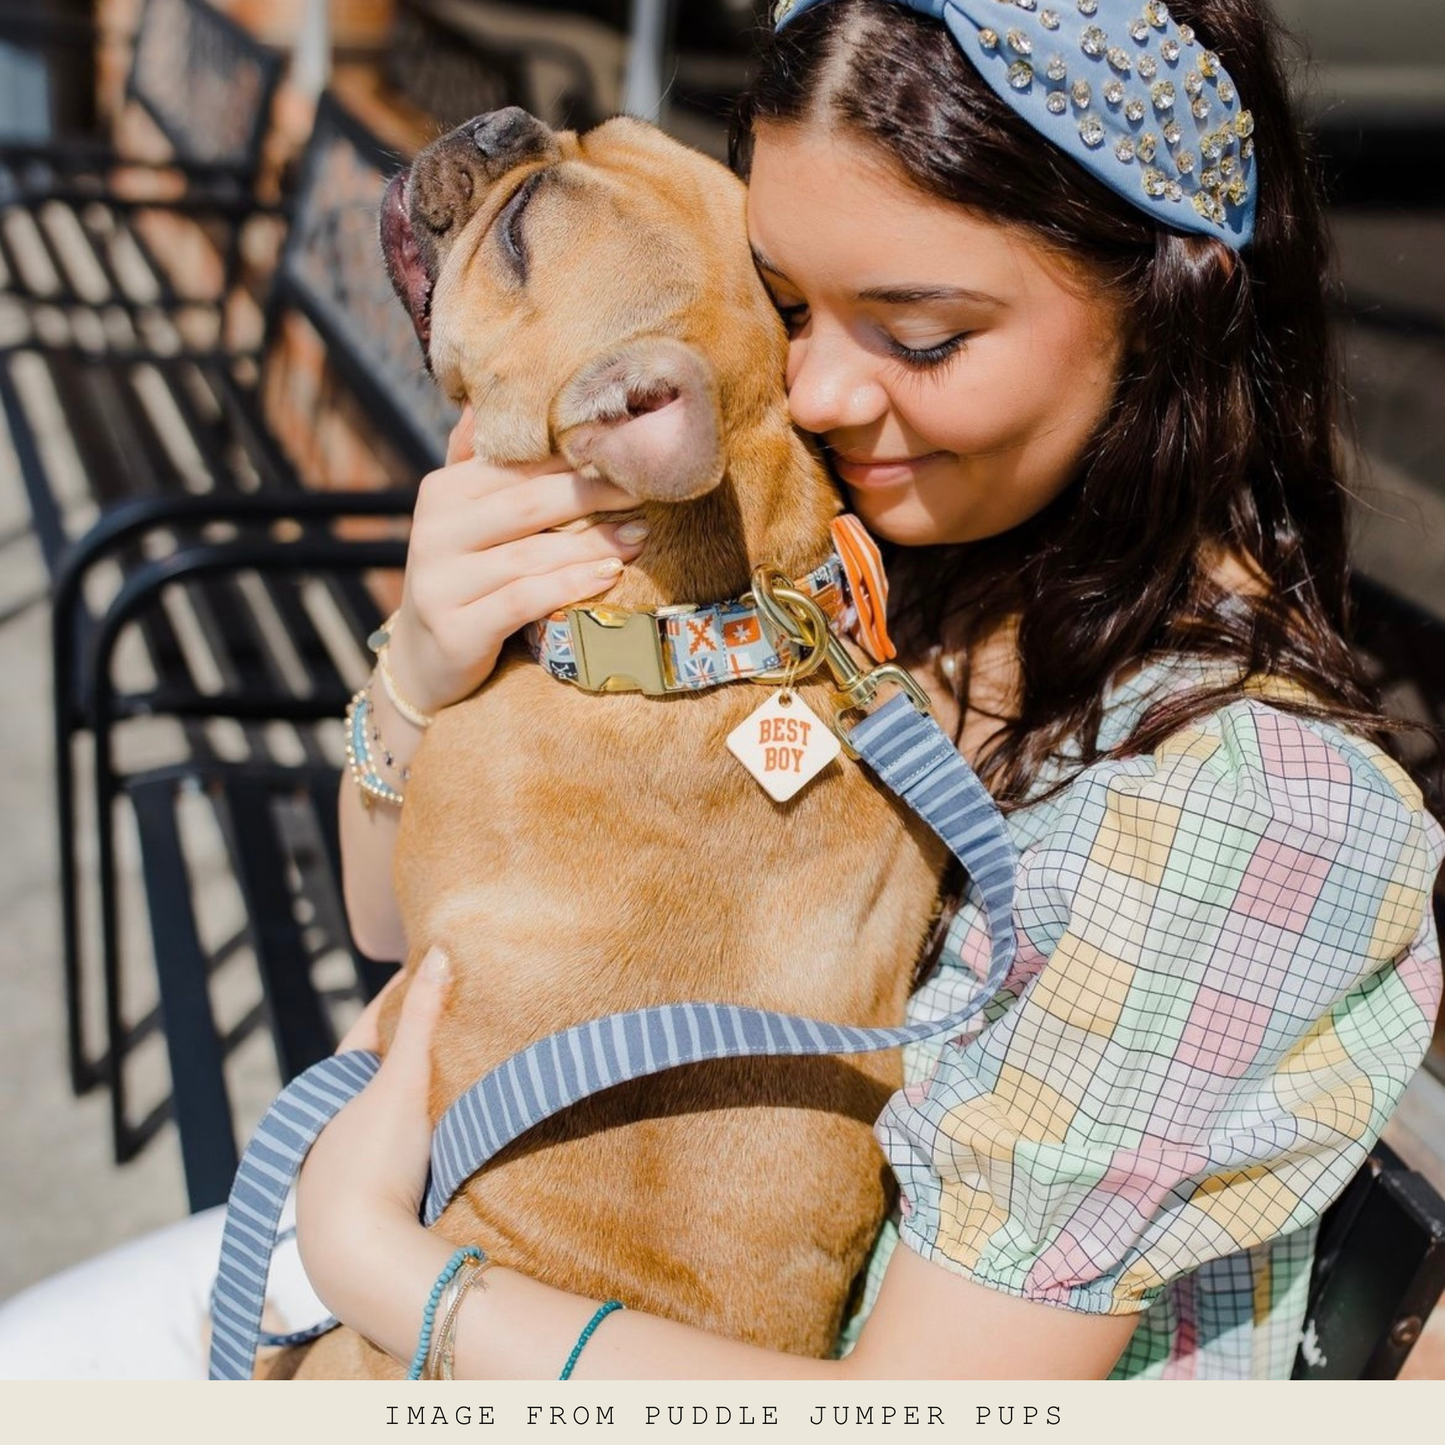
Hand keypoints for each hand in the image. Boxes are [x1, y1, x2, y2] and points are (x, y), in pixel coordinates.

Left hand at [296, 949, 451, 1316]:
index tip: (430, 971)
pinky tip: (434, 1146)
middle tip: (447, 1021)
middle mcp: (324, 1131)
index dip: (399, 999)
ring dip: (407, 1100)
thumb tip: (437, 949)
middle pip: (370, 1077)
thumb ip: (421, 1018)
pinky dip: (410, 1139)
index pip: (367, 1030)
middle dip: (405, 1050)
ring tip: (448, 1081)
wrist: (360, 1260)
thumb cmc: (375, 1161)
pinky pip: (387, 1157)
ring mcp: (337, 1174)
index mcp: (327, 1095)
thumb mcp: (403, 1082)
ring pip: (376, 1120)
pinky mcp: (357, 1210)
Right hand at [385, 408, 648, 715]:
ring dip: (592, 543)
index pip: (517, 466)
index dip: (574, 458)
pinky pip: (524, 600)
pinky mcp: (456, 629)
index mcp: (441, 492)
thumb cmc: (464, 579)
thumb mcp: (465, 520)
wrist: (422, 661)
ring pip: (531, 555)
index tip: (627, 452)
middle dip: (592, 494)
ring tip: (638, 536)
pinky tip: (608, 576)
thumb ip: (484, 469)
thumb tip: (490, 404)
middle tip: (646, 489)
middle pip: (528, 504)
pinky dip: (569, 586)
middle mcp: (433, 532)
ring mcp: (440, 582)